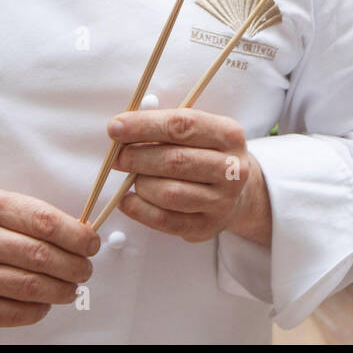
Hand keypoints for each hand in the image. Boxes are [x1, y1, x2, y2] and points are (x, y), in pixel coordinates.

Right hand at [0, 188, 98, 329]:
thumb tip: (79, 233)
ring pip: (31, 287)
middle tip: (85, 269)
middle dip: (74, 265)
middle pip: (41, 256)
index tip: (91, 242)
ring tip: (71, 288)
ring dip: (62, 290)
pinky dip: (39, 309)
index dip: (76, 234)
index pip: (43, 221)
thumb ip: (29, 216)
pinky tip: (44, 302)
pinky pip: (16, 312)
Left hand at [109, 108, 268, 244]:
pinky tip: (128, 200)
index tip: (116, 127)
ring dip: (141, 184)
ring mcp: (222, 201)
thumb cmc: (206, 155)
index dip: (144, 125)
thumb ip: (164, 128)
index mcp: (229, 135)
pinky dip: (138, 209)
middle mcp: (232, 169)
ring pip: (169, 193)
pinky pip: (165, 220)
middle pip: (175, 160)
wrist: (237, 193)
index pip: (182, 125)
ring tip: (133, 178)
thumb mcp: (198, 132)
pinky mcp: (207, 226)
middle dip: (137, 157)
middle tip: (117, 157)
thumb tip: (122, 130)